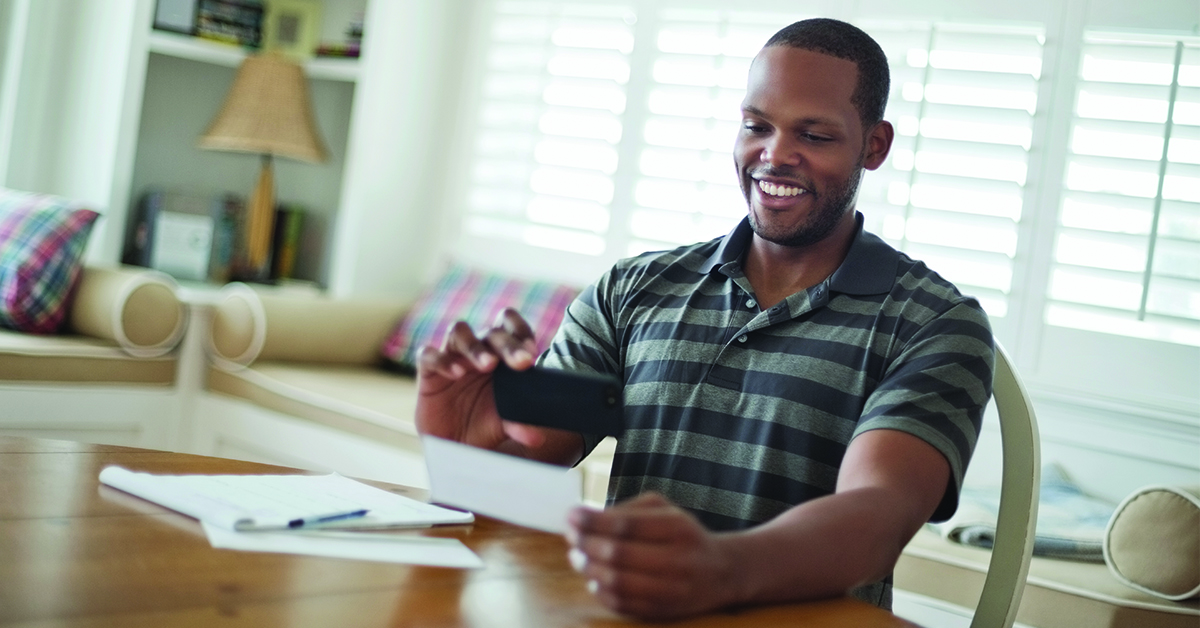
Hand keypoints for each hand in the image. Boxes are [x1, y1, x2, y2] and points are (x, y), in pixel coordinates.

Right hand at [414, 308, 546, 451]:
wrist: (453, 444)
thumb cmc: (482, 425)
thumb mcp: (504, 426)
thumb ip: (519, 425)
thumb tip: (537, 437)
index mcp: (500, 355)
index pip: (510, 328)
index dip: (521, 333)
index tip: (532, 352)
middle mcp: (477, 350)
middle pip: (491, 332)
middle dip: (508, 344)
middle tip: (521, 363)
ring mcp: (452, 357)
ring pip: (459, 332)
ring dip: (475, 346)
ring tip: (488, 364)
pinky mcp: (428, 371)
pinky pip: (428, 355)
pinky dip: (442, 360)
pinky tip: (456, 373)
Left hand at [565, 493, 739, 618]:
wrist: (723, 572)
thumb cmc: (684, 534)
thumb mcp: (665, 510)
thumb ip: (628, 510)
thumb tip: (586, 518)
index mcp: (677, 528)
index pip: (626, 525)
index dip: (593, 521)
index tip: (571, 514)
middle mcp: (678, 559)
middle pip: (618, 554)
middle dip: (586, 544)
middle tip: (570, 537)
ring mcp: (672, 589)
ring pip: (618, 582)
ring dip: (589, 568)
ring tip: (576, 556)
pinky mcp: (664, 611)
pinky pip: (623, 604)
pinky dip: (601, 592)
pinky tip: (593, 578)